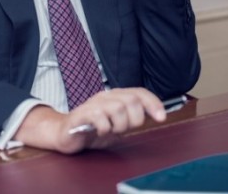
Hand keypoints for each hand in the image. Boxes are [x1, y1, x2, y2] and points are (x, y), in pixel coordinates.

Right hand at [14, 88, 166, 153]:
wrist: (65, 134)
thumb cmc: (92, 130)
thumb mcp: (117, 126)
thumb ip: (132, 119)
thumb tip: (154, 115)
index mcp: (115, 97)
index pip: (139, 93)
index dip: (153, 103)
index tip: (161, 116)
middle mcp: (105, 97)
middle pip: (132, 100)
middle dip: (134, 119)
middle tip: (124, 129)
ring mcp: (93, 104)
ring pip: (118, 108)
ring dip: (119, 125)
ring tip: (111, 131)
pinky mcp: (82, 114)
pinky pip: (100, 118)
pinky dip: (104, 128)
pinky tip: (100, 132)